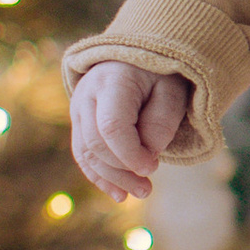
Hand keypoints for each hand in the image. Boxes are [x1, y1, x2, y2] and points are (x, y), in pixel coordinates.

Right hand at [72, 60, 190, 201]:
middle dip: (122, 171)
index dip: (130, 154)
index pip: (111, 127)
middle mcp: (87, 94)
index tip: (153, 167)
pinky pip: (83, 155)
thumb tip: (146, 156)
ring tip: (140, 193)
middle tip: (148, 188)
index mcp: (112, 80)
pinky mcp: (78, 122)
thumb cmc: (160, 74)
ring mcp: (77, 108)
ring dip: (112, 179)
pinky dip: (100, 177)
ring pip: (86, 153)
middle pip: (96, 144)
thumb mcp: (172, 91)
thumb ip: (161, 122)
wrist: (137, 55)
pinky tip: (119, 194)